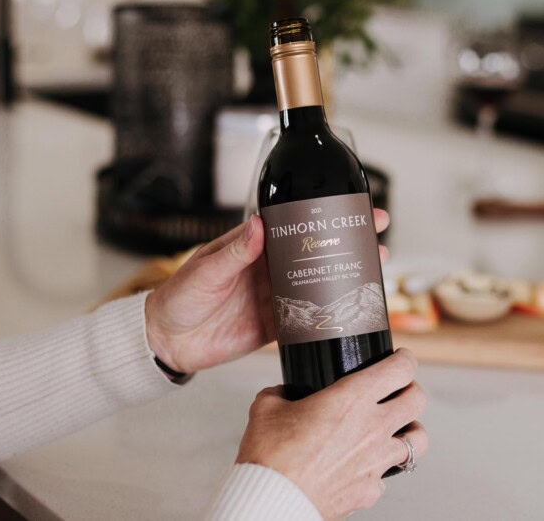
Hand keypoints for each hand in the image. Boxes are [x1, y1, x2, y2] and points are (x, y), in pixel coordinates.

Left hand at [145, 209, 389, 374]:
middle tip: (377, 228)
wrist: (166, 341)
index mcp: (254, 246)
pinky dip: (332, 313)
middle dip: (348, 236)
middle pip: (316, 248)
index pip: (295, 223)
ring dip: (347, 272)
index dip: (322, 211)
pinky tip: (355, 306)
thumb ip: (234, 252)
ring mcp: (277, 296)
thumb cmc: (178, 297)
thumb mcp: (205, 271)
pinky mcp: (277, 325)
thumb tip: (259, 225)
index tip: (349, 201)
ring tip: (377, 263)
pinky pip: (310, 318)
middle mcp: (271, 268)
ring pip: (320, 280)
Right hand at [237, 349, 428, 519]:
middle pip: (418, 400)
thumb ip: (279, 393)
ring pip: (418, 440)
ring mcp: (376, 461)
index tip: (401, 358)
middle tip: (400, 389)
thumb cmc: (271, 456)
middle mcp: (372, 428)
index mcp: (352, 399)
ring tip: (398, 427)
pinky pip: (387, 475)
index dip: (405, 359)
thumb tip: (281, 393)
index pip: (400, 369)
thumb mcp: (266, 409)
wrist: (272, 500)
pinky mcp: (369, 490)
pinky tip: (366, 463)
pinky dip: (381, 467)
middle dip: (412, 390)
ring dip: (410, 429)